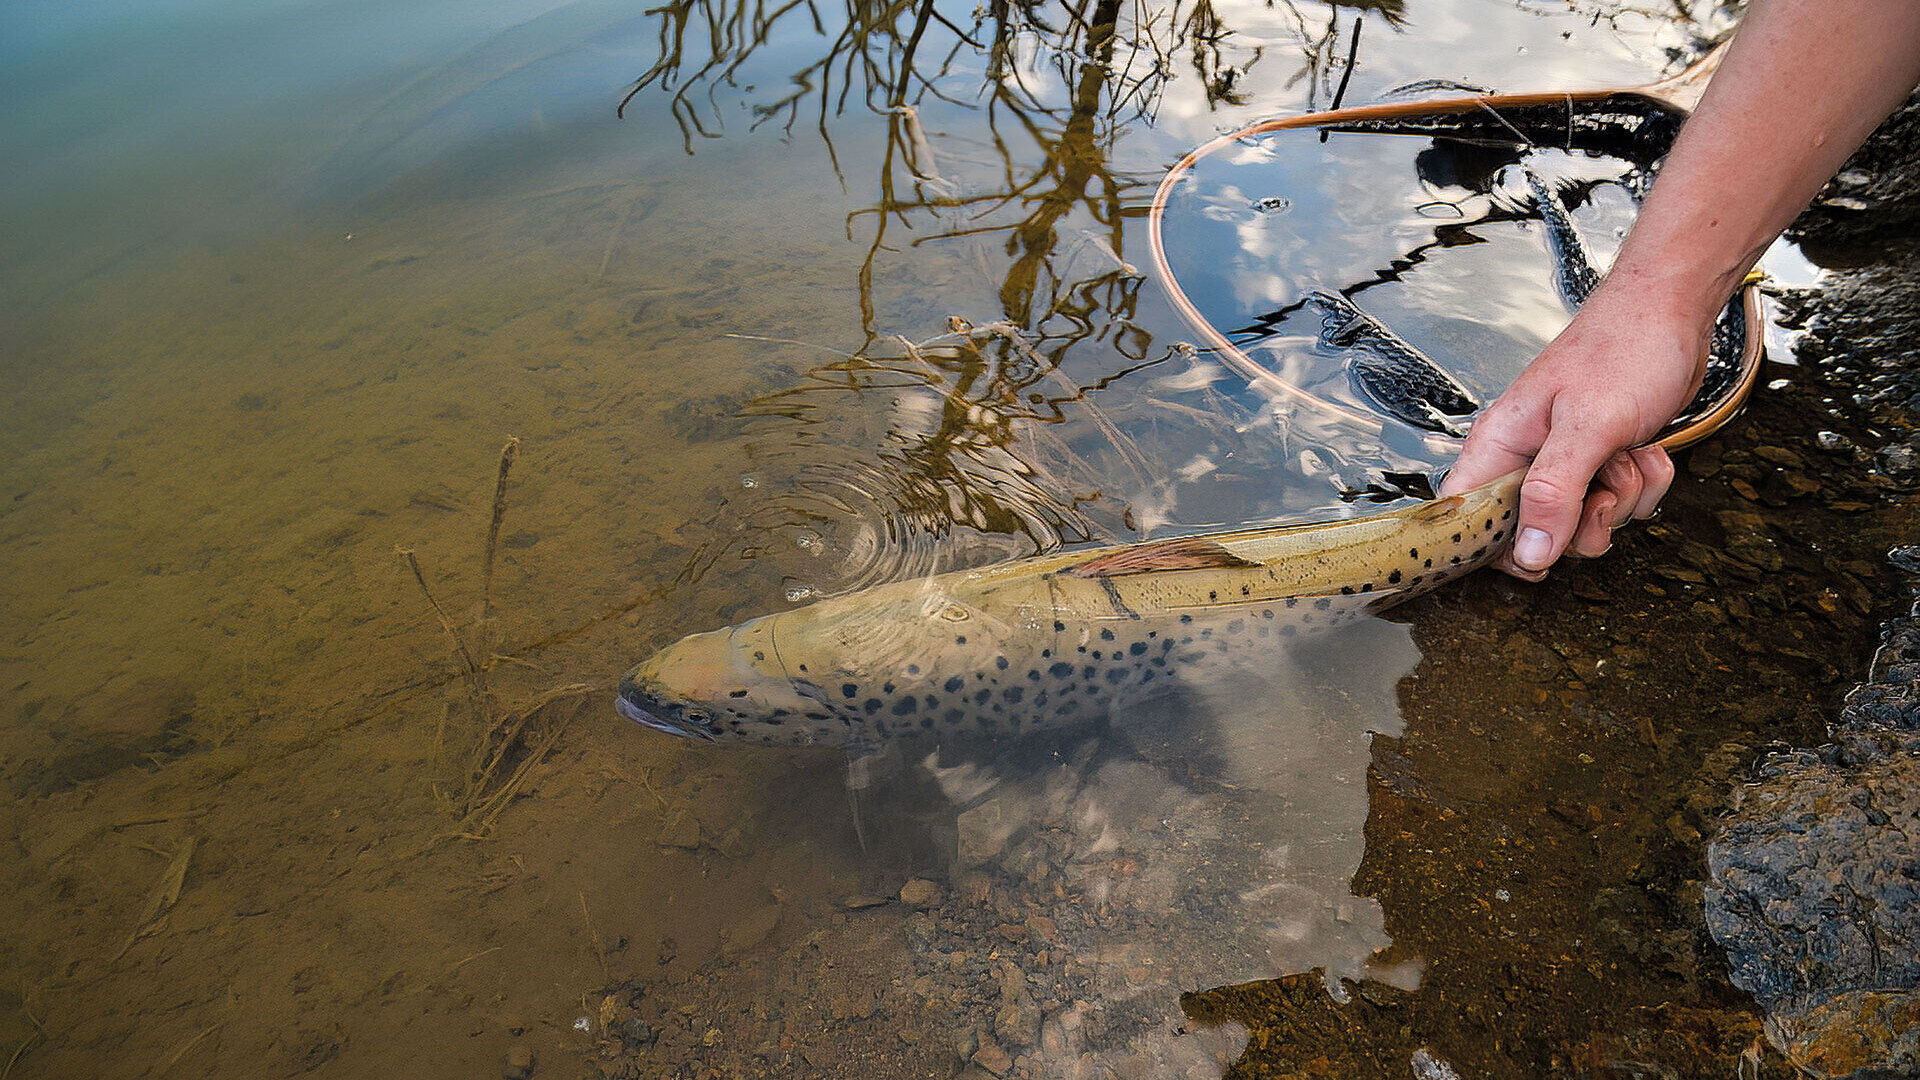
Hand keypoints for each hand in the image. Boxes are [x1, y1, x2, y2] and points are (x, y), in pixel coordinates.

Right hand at [1439, 293, 1709, 580]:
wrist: (1673, 310)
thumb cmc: (1623, 350)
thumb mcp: (1587, 427)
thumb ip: (1555, 493)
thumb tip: (1530, 554)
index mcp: (1501, 446)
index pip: (1468, 518)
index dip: (1497, 548)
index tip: (1541, 555)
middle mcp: (1527, 458)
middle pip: (1537, 533)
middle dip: (1584, 521)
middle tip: (1603, 484)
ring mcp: (1567, 461)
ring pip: (1586, 522)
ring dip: (1622, 498)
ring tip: (1627, 451)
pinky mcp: (1602, 461)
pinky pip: (1619, 502)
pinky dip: (1644, 483)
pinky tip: (1644, 448)